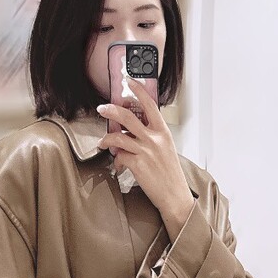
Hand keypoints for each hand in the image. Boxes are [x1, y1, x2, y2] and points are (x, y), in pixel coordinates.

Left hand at [96, 78, 194, 229]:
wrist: (174, 196)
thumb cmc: (170, 175)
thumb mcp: (166, 149)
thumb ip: (152, 137)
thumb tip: (132, 131)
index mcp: (163, 132)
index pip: (150, 104)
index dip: (138, 90)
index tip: (129, 81)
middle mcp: (154, 139)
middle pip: (127, 116)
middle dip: (111, 109)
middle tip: (102, 108)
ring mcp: (145, 151)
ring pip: (118, 136)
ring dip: (106, 138)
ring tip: (103, 142)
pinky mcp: (137, 164)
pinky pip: (119, 156)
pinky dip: (117, 161)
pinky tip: (119, 165)